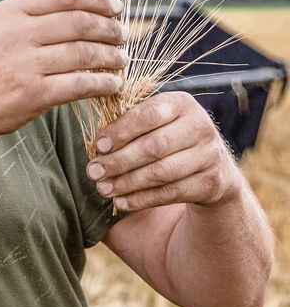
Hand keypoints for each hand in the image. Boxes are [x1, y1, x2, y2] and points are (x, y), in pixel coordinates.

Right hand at [0, 0, 126, 141]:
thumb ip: (33, 17)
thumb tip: (86, 9)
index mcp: (10, 12)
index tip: (116, 7)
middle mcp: (17, 33)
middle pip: (80, 23)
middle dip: (109, 29)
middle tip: (123, 35)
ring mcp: (26, 63)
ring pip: (85, 53)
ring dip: (112, 56)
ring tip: (121, 60)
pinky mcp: (35, 93)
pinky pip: (82, 84)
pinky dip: (104, 83)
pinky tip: (113, 83)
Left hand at [86, 91, 242, 210]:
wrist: (213, 165)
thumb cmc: (168, 137)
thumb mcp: (154, 122)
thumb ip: (128, 127)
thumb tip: (99, 148)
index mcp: (181, 104)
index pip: (148, 115)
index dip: (121, 131)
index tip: (98, 147)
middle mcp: (200, 126)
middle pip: (154, 146)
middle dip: (119, 161)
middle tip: (93, 172)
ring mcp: (209, 155)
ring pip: (162, 172)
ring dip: (127, 183)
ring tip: (104, 188)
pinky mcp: (211, 182)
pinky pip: (171, 193)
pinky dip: (142, 199)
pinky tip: (121, 202)